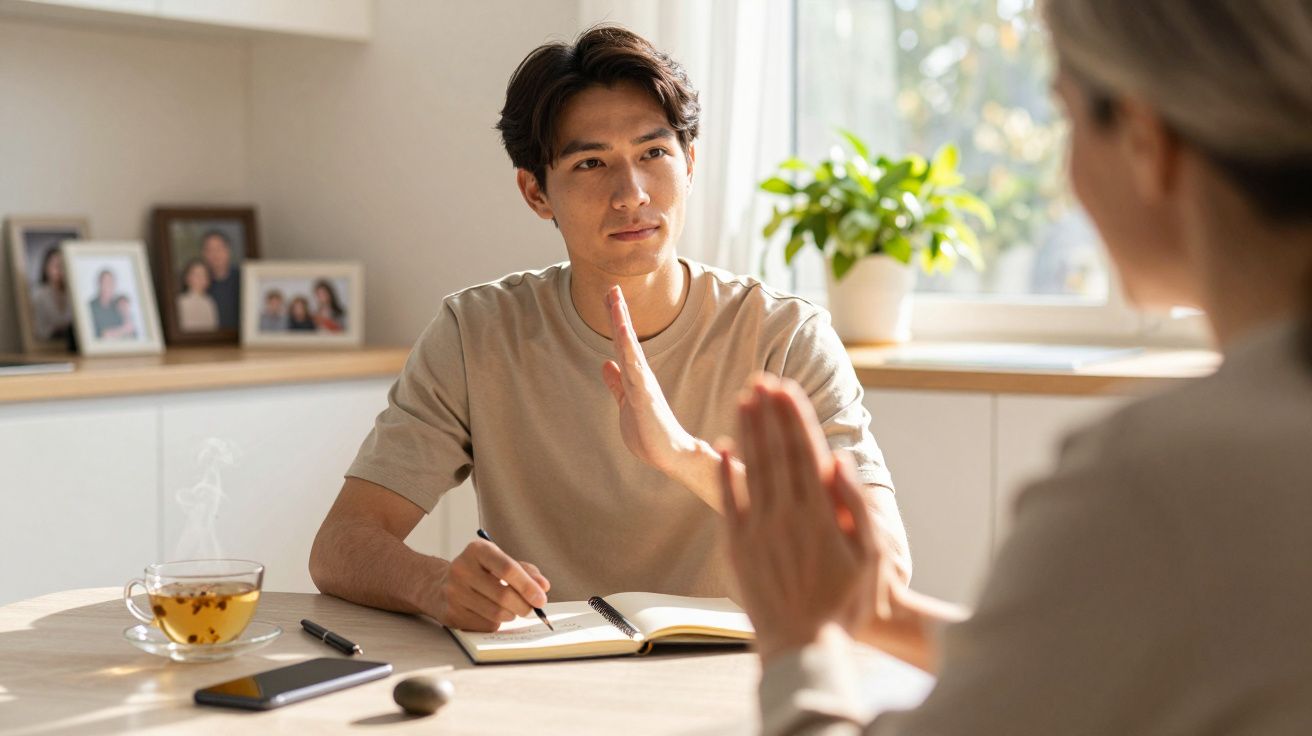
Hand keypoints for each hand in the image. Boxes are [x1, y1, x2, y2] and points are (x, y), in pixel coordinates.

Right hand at [429, 539, 550, 631]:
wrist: (439, 585)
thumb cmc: (479, 572)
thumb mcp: (500, 562)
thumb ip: (525, 571)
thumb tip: (543, 587)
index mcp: (477, 550)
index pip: (508, 568)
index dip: (528, 586)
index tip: (541, 599)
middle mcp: (461, 569)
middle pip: (503, 595)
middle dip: (524, 606)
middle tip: (532, 609)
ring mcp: (453, 592)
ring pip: (496, 613)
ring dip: (511, 615)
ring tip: (512, 610)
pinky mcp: (450, 613)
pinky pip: (485, 625)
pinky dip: (496, 623)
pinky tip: (492, 614)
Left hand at [601, 286, 696, 471]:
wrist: (671, 457)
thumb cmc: (651, 433)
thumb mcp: (626, 403)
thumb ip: (617, 384)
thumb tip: (606, 364)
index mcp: (636, 378)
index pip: (622, 345)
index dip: (615, 322)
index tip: (610, 298)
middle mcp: (641, 376)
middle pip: (626, 339)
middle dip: (618, 314)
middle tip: (612, 288)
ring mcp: (644, 385)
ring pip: (630, 349)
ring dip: (622, 324)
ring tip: (615, 301)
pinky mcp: (645, 397)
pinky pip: (634, 369)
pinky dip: (628, 351)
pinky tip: (621, 334)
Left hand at [719, 376, 888, 662]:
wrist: (804, 648)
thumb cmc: (844, 605)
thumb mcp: (868, 556)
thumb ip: (854, 506)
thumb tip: (840, 461)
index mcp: (819, 515)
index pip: (804, 452)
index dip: (794, 417)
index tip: (787, 388)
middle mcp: (785, 517)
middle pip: (775, 453)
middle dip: (768, 413)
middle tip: (761, 379)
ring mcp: (758, 532)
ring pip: (750, 470)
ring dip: (747, 431)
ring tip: (743, 399)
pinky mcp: (737, 549)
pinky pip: (729, 502)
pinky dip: (726, 473)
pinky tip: (723, 447)